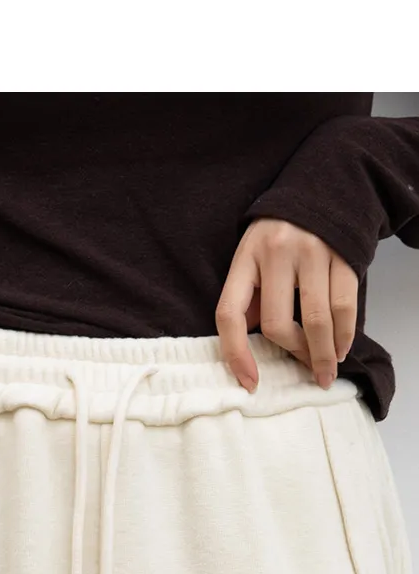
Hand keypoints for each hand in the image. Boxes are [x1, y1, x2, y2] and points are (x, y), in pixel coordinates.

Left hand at [215, 217, 358, 392]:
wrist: (323, 190)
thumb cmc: (280, 236)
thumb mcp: (253, 258)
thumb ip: (251, 298)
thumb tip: (250, 350)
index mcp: (245, 258)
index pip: (229, 314)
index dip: (236, 354)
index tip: (250, 382)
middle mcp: (276, 254)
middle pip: (279, 324)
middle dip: (295, 355)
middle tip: (308, 373)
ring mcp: (312, 252)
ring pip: (316, 320)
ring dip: (322, 354)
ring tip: (326, 370)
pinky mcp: (343, 254)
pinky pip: (344, 305)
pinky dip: (344, 335)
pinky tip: (341, 348)